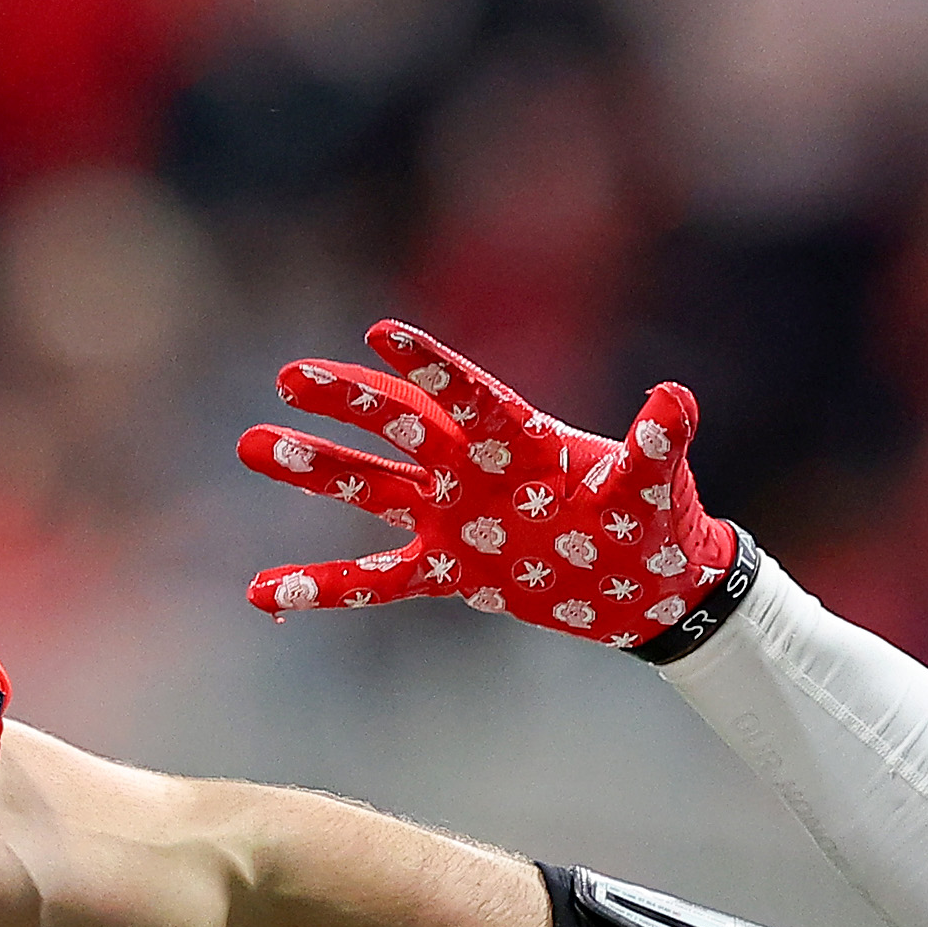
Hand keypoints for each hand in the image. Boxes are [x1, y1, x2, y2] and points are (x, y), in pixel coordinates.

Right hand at [240, 322, 741, 648]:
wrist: (647, 589)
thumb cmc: (654, 526)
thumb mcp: (654, 489)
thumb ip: (655, 445)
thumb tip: (675, 399)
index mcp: (521, 439)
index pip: (466, 395)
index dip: (427, 368)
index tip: (381, 334)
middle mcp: (474, 469)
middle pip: (400, 429)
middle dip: (347, 404)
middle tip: (288, 378)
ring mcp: (453, 517)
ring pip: (372, 488)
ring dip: (316, 468)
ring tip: (252, 445)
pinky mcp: (447, 568)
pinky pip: (378, 579)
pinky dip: (325, 587)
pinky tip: (265, 592)